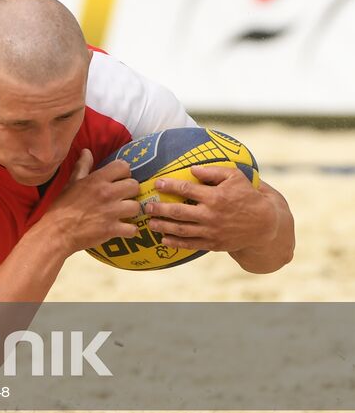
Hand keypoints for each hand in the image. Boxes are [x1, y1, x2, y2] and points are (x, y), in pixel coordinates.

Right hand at [46, 150, 141, 253]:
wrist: (57, 231)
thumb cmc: (62, 206)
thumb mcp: (71, 183)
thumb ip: (82, 166)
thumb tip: (87, 151)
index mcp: (97, 180)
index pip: (123, 166)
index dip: (123, 173)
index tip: (119, 180)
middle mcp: (107, 193)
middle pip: (134, 186)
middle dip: (130, 191)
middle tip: (122, 197)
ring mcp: (111, 212)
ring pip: (136, 206)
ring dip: (130, 211)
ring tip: (123, 213)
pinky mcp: (113, 229)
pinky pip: (133, 229)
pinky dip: (130, 230)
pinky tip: (123, 229)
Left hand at [142, 166, 275, 253]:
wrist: (265, 224)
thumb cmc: (247, 196)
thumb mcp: (235, 178)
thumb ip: (213, 171)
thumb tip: (192, 169)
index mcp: (215, 197)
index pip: (186, 190)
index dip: (169, 186)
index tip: (157, 183)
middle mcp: (211, 215)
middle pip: (179, 212)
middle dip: (160, 209)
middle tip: (147, 206)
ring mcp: (212, 231)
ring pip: (182, 229)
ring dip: (163, 227)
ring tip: (150, 223)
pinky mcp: (214, 244)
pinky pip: (191, 244)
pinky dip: (176, 243)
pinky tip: (163, 240)